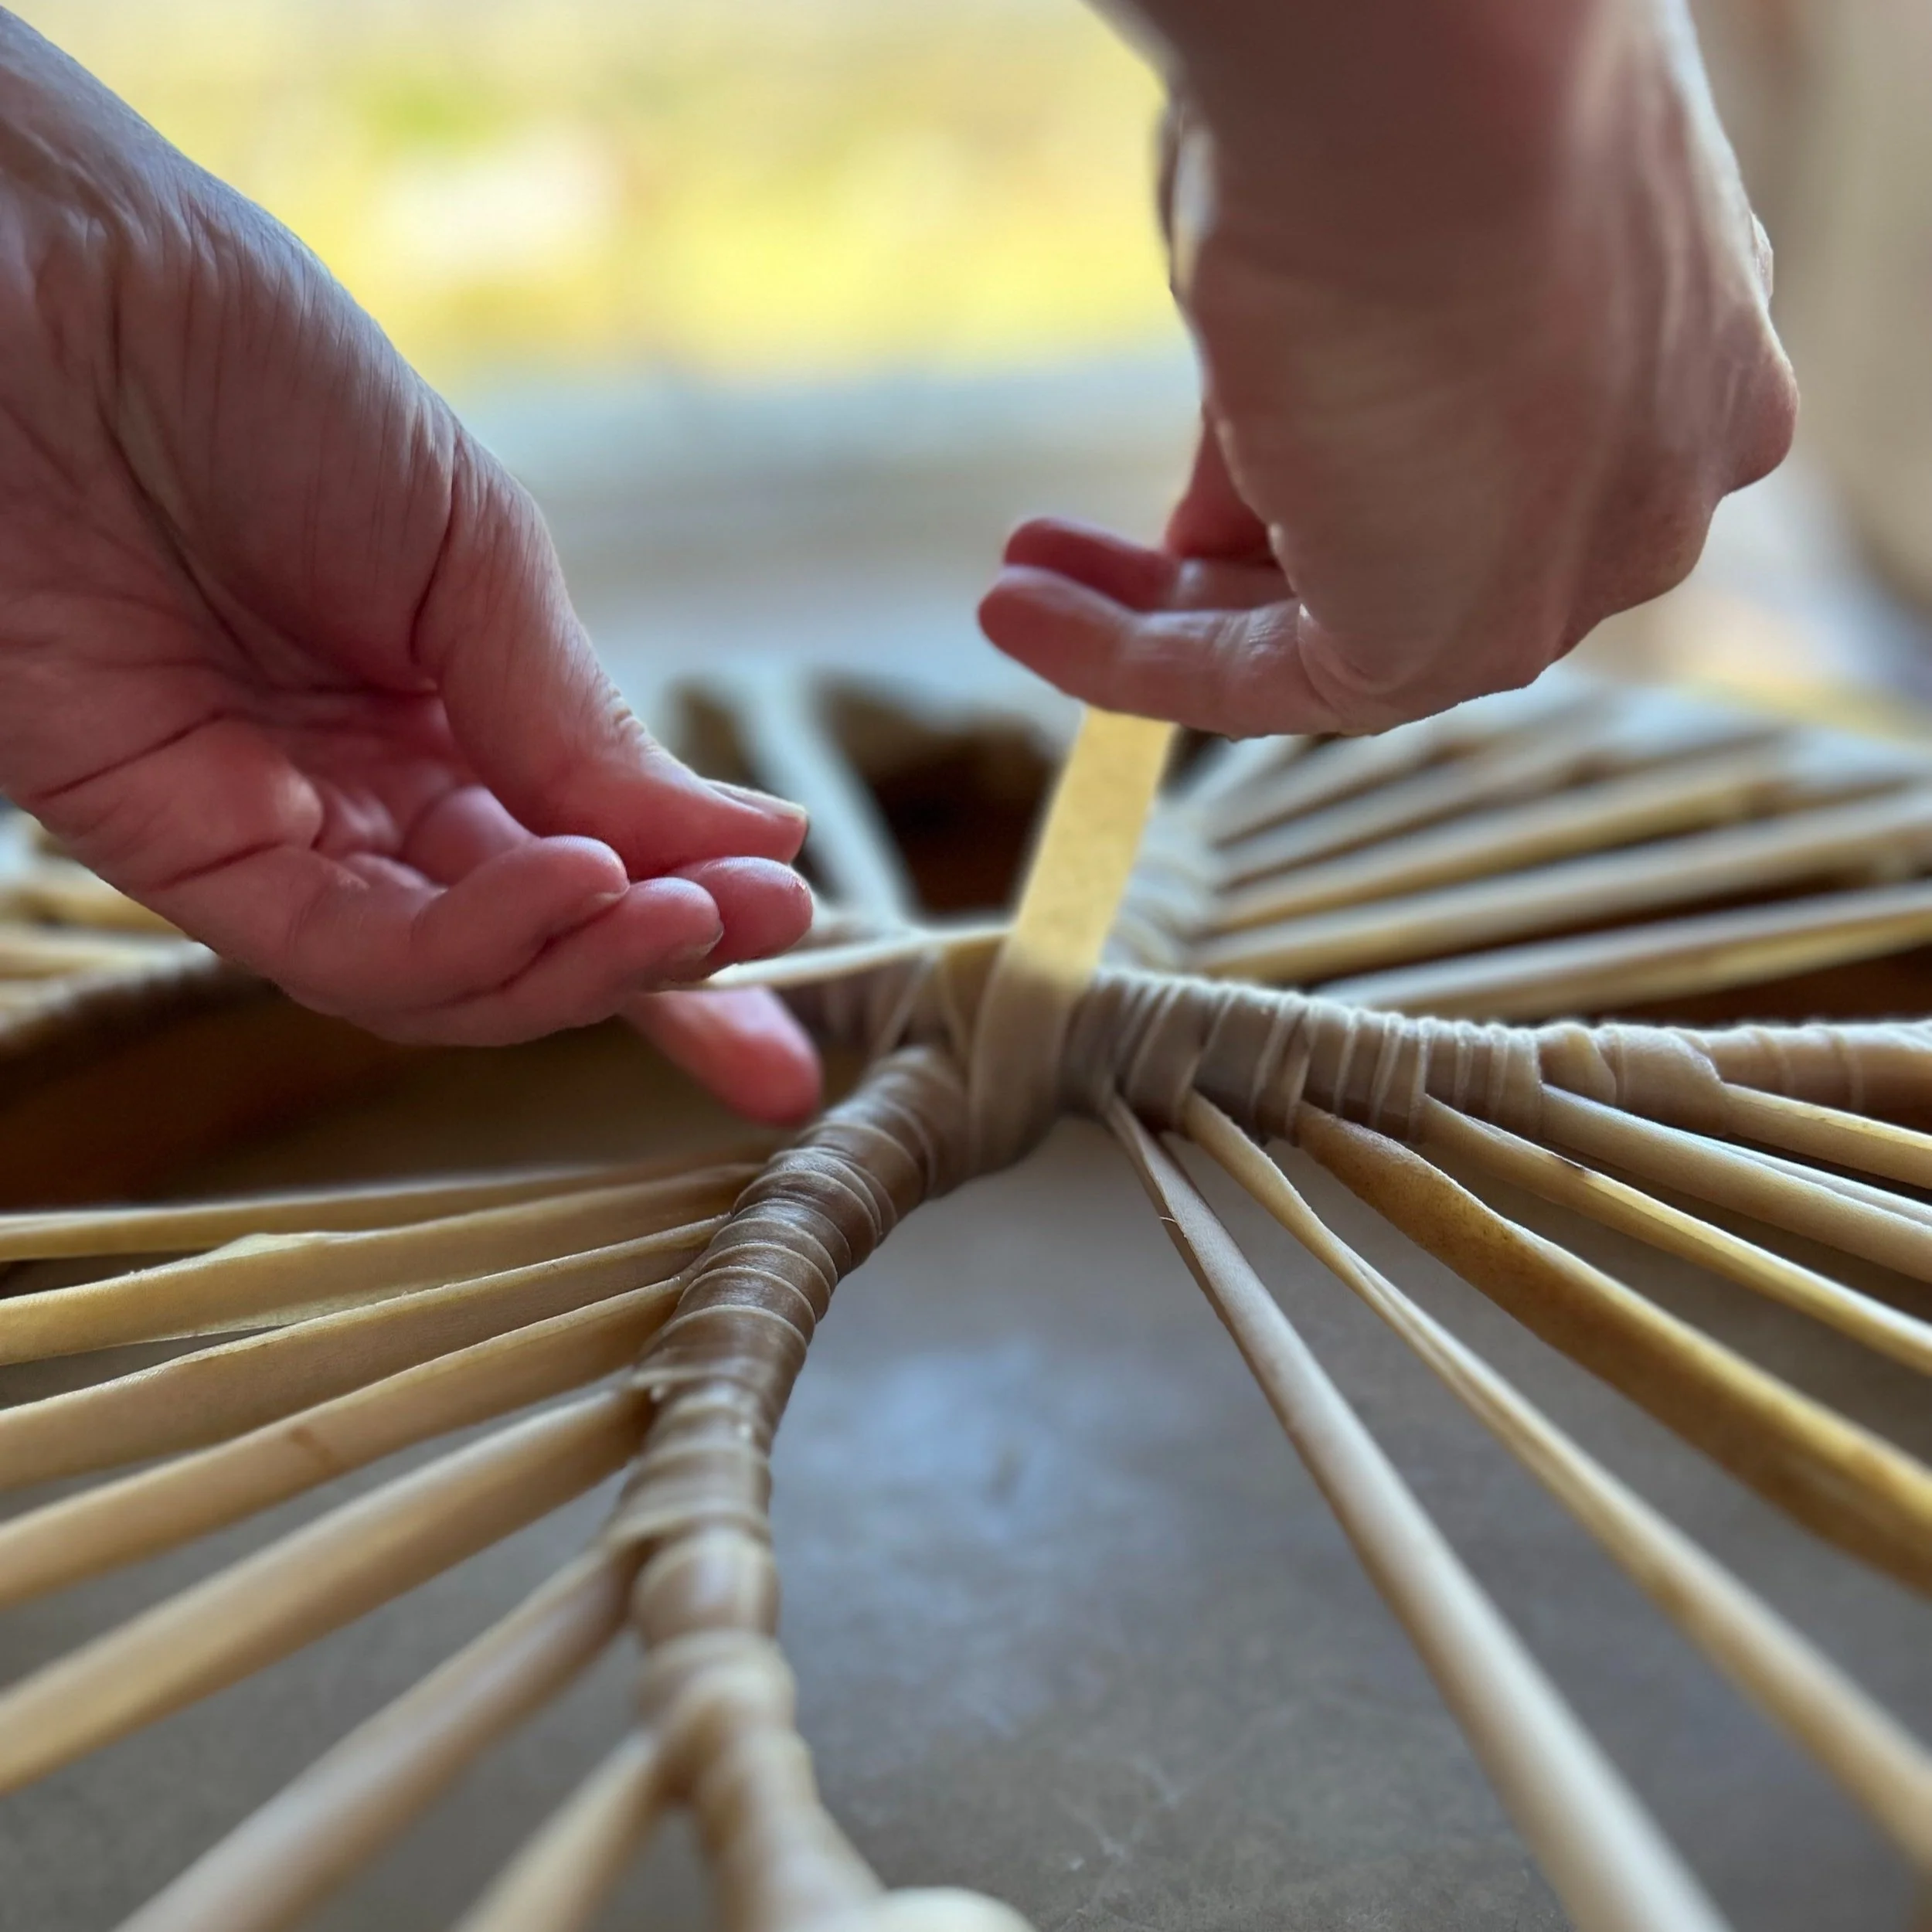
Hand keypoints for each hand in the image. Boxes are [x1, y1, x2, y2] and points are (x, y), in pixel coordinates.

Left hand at [0, 19, 818, 1120]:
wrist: (53, 290)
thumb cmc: (263, 378)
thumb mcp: (473, 551)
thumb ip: (578, 722)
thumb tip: (750, 847)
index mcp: (448, 710)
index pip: (585, 853)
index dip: (691, 924)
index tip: (808, 953)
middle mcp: (367, 794)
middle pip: (525, 940)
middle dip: (659, 965)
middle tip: (774, 940)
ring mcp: (275, 828)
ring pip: (441, 978)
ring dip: (578, 962)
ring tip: (678, 912)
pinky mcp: (172, 849)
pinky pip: (336, 947)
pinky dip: (468, 944)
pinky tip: (574, 884)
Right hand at [981, 1, 1797, 735]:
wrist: (1423, 63)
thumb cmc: (1394, 81)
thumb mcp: (1346, 250)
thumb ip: (1313, 394)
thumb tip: (1225, 513)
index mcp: (1671, 355)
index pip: (1469, 473)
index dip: (1306, 495)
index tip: (1188, 498)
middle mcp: (1647, 478)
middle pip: (1403, 567)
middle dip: (1224, 571)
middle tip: (1081, 556)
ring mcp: (1571, 568)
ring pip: (1340, 635)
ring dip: (1158, 622)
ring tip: (1020, 589)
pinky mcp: (1459, 638)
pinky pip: (1276, 680)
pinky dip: (1139, 663)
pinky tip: (1026, 615)